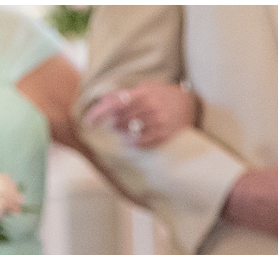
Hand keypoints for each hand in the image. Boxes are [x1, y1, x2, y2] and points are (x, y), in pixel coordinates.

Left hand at [83, 82, 199, 149]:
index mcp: (144, 94)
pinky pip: (142, 143)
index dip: (98, 114)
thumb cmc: (163, 95)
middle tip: (112, 124)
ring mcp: (158, 123)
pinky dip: (133, 142)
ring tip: (122, 130)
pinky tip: (132, 139)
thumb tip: (104, 102)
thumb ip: (126, 95)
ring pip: (130, 133)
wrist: (189, 104)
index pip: (114, 104)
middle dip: (113, 123)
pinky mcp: (163, 136)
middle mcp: (151, 108)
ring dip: (122, 133)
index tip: (87, 122)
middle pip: (120, 120)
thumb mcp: (145, 89)